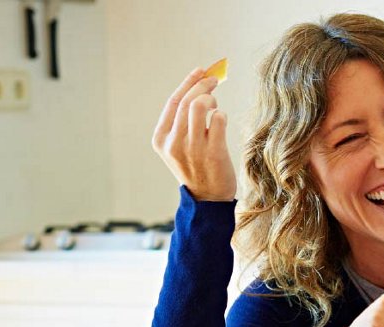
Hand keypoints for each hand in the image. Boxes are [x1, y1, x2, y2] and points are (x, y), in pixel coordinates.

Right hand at [152, 67, 235, 200]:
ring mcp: (193, 148)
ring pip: (200, 106)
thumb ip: (184, 121)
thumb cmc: (197, 166)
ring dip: (211, 99)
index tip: (200, 71)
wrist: (207, 199)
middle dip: (204, 85)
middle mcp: (174, 142)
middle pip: (188, 100)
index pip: (173, 102)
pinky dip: (222, 114)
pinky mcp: (213, 152)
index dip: (188, 83)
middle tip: (215, 79)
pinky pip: (219, 119)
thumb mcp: (179, 145)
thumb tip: (201, 87)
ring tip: (216, 106)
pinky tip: (222, 120)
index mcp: (161, 139)